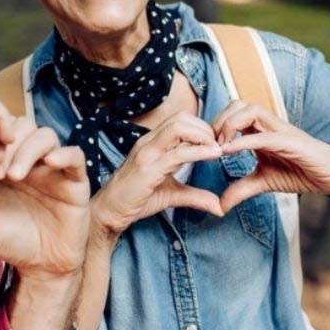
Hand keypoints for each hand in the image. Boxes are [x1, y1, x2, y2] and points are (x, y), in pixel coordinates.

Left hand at [0, 118, 90, 279]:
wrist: (42, 265)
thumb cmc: (13, 240)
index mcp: (9, 162)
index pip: (0, 131)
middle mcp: (33, 160)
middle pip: (23, 126)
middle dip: (7, 142)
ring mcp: (55, 169)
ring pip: (47, 135)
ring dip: (28, 150)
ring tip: (15, 176)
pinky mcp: (76, 181)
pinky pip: (75, 156)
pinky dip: (62, 155)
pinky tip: (48, 167)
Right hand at [91, 112, 223, 240]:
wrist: (110, 212)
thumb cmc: (136, 199)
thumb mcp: (171, 195)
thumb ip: (194, 196)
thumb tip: (219, 206)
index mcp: (152, 143)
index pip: (179, 120)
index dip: (201, 128)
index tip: (216, 144)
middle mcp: (148, 142)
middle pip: (180, 118)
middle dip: (205, 128)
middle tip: (219, 145)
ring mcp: (146, 153)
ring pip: (178, 128)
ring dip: (203, 135)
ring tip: (217, 149)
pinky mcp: (148, 168)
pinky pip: (177, 153)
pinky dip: (199, 151)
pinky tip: (212, 156)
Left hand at [213, 100, 329, 211]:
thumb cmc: (302, 172)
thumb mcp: (265, 182)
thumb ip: (242, 189)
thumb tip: (220, 205)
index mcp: (261, 130)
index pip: (233, 113)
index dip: (216, 125)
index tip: (206, 146)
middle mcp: (270, 125)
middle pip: (238, 104)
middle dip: (219, 119)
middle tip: (211, 143)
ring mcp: (281, 131)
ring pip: (251, 110)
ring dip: (230, 124)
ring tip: (220, 145)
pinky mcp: (292, 141)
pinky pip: (265, 135)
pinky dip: (244, 141)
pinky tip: (229, 151)